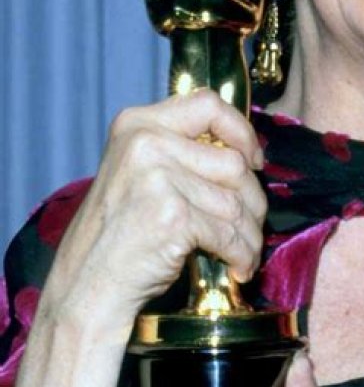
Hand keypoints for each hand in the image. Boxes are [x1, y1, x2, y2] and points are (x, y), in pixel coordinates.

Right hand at [48, 90, 266, 332]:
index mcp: (137, 124)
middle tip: (250, 225)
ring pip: (237, 202)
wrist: (87, 281)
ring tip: (245, 251)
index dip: (241, 132)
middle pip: (233, 162)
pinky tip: (238, 266)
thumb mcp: (139, 172)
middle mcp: (146, 143)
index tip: (253, 159)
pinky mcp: (173, 215)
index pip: (208, 104)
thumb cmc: (119, 233)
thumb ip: (181, 152)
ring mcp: (158, 177)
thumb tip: (247, 153)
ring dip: (249, 234)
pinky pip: (229, 234)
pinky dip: (241, 254)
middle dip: (252, 200)